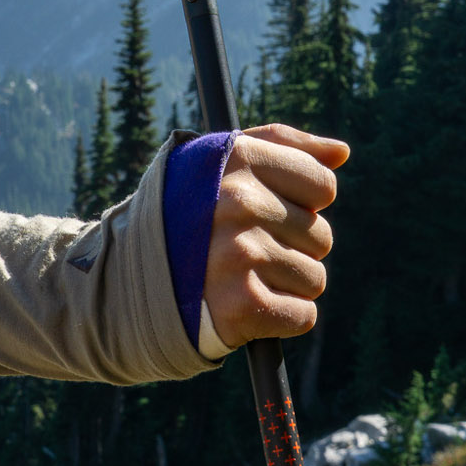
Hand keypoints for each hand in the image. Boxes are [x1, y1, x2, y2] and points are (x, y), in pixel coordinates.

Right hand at [203, 125, 346, 347]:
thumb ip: (285, 147)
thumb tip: (340, 153)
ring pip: (314, 278)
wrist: (125, 278)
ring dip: (285, 285)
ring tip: (242, 278)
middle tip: (244, 250)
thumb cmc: (186, 213)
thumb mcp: (223, 162)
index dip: (302, 203)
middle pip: (320, 235)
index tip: (268, 212)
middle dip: (291, 247)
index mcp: (240, 160)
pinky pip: (303, 315)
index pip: (322, 186)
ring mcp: (241, 254)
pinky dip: (281, 319)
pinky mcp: (243, 305)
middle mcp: (240, 203)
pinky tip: (246, 305)